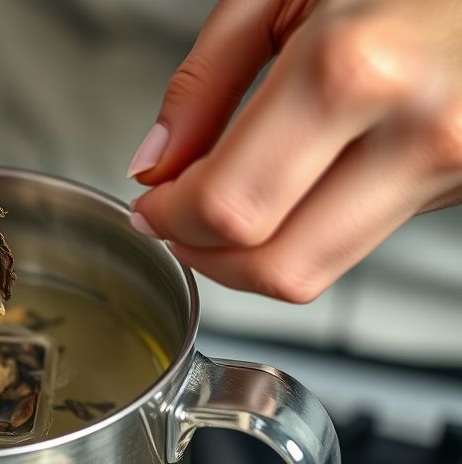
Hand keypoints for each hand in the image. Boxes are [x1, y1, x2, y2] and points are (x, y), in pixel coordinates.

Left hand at [128, 0, 461, 301]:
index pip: (230, 204)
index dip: (171, 219)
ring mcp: (453, 167)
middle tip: (177, 220)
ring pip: (317, 271)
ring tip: (226, 206)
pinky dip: (303, 232)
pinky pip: (356, 242)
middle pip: (274, 263)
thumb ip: (205, 81)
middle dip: (204, 252)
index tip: (151, 206)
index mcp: (353, 71)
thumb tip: (155, 162)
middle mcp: (416, 130)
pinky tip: (290, 188)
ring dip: (249, 257)